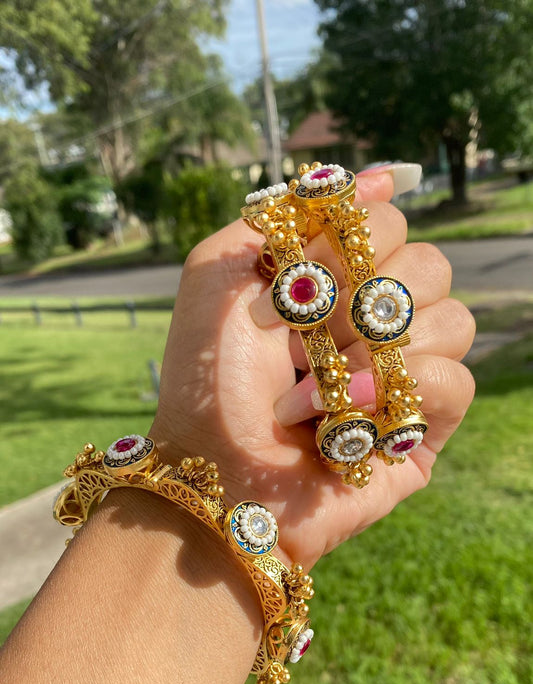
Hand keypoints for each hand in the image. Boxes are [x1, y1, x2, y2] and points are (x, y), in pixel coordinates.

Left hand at [150, 170, 474, 568]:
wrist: (211, 471)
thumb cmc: (206, 378)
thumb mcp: (219, 272)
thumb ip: (289, 211)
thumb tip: (386, 177)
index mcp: (335, 282)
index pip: (388, 224)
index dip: (351, 245)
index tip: (298, 286)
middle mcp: (376, 323)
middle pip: (431, 266)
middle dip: (363, 302)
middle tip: (307, 344)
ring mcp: (404, 377)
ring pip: (456, 320)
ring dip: (377, 353)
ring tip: (320, 393)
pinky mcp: (422, 432)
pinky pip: (456, 383)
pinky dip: (399, 394)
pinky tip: (348, 421)